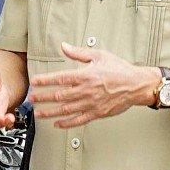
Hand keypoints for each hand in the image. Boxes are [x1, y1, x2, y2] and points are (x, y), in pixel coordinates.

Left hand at [28, 43, 159, 128]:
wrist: (137, 85)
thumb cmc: (120, 69)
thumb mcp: (99, 56)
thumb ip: (79, 53)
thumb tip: (64, 46)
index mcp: (86, 75)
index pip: (60, 78)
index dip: (45, 80)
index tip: (34, 82)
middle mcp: (87, 90)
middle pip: (60, 95)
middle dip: (43, 97)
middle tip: (31, 99)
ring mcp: (91, 103)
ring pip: (66, 110)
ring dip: (50, 112)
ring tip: (38, 113)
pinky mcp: (97, 113)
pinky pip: (79, 120)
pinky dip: (67, 123)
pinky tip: (57, 124)